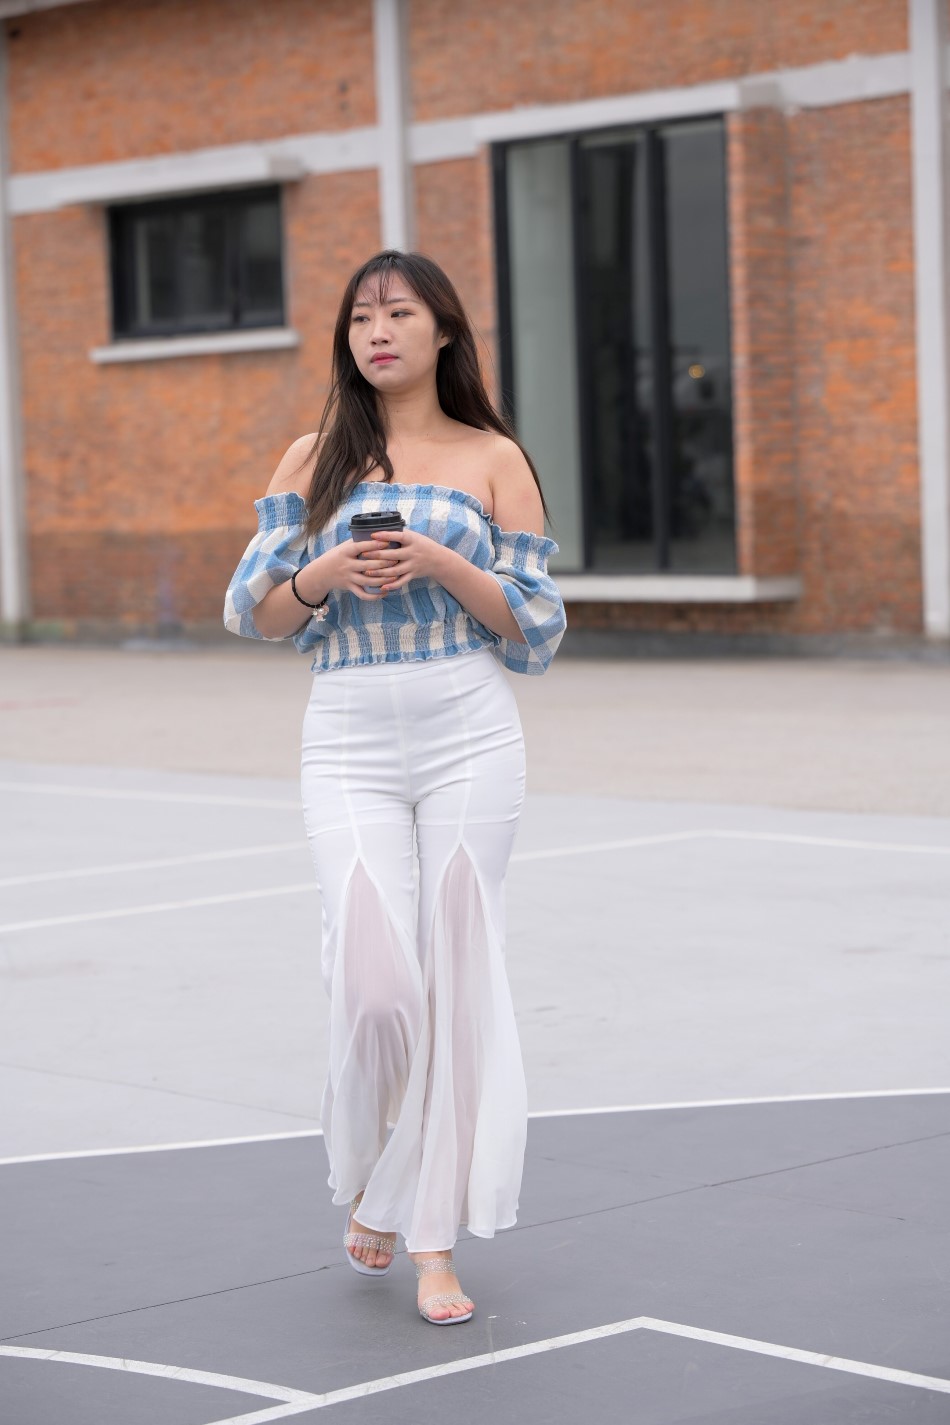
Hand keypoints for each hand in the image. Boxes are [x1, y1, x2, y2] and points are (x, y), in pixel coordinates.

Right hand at [312, 530, 442, 600]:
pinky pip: (363, 594)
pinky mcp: (349, 588)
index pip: (361, 547)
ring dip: (383, 579)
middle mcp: (347, 565)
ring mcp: (348, 578)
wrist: (320, 573)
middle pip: (368, 565)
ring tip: (395, 576)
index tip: (388, 541)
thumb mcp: (343, 547)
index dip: (375, 545)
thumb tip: (377, 533)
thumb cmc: (336, 556)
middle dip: (384, 563)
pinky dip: (374, 595)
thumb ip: (358, 542)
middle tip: (397, 560)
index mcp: (346, 552)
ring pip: (368, 581)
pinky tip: (385, 592)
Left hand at [356, 529, 444, 595]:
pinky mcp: (413, 575)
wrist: (438, 560)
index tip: (372, 535)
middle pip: (393, 555)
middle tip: (363, 554)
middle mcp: (412, 553)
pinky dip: (392, 585)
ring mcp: (412, 565)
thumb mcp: (414, 536)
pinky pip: (401, 581)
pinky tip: (381, 586)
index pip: (398, 536)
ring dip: (380, 572)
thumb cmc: (422, 545)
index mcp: (412, 540)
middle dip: (377, 555)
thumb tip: (380, 529)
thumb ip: (400, 534)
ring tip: (367, 572)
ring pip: (394, 570)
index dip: (385, 536)